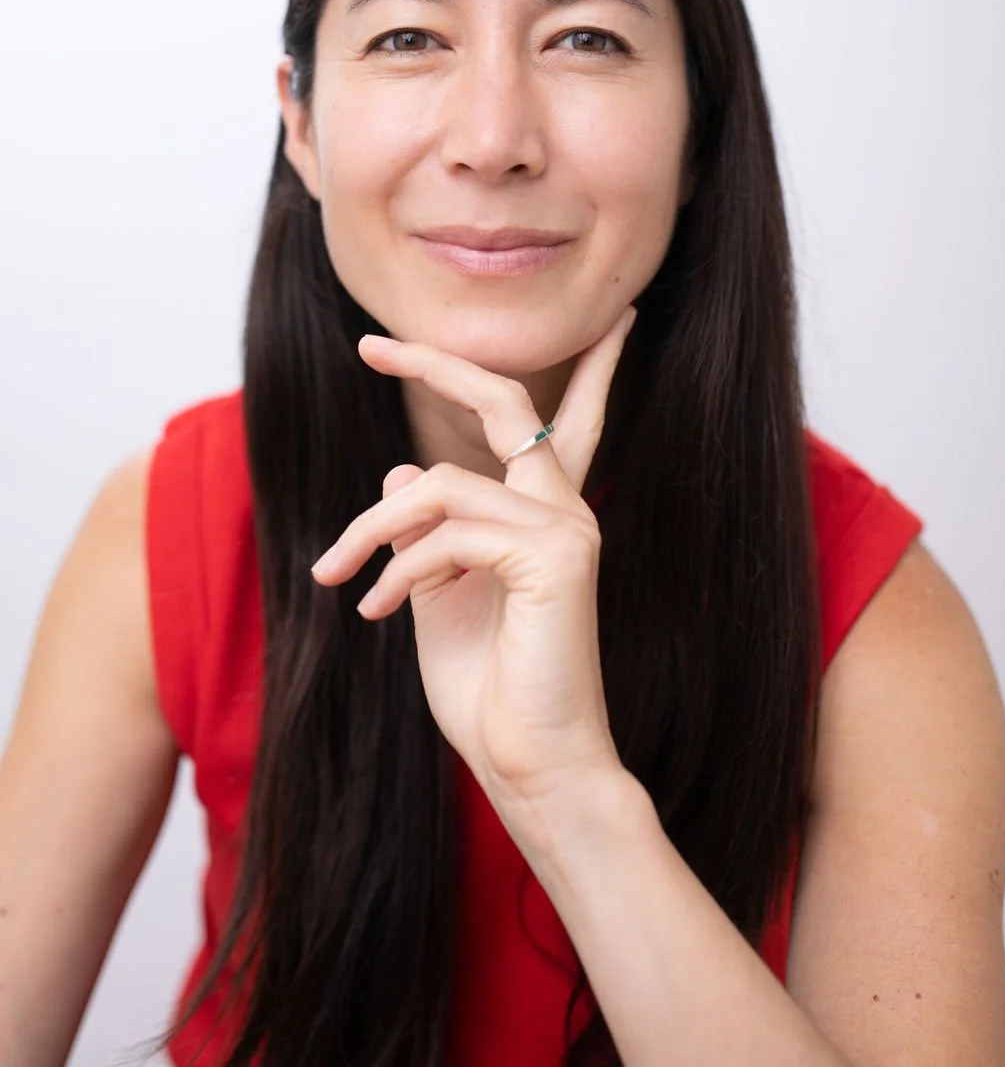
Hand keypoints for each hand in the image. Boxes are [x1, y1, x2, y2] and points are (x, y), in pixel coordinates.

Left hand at [310, 307, 636, 820]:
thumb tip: (401, 474)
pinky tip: (376, 608)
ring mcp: (568, 527)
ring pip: (441, 485)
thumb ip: (425, 536)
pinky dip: (398, 568)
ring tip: (336, 577)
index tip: (500, 333)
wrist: (532, 770)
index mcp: (545, 516)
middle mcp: (565, 508)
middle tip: (370, 344)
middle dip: (436, 364)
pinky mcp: (556, 556)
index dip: (522, 369)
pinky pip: (449, 532)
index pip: (557, 418)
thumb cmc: (490, 695)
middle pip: (503, 402)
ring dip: (371, 530)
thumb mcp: (436, 599)